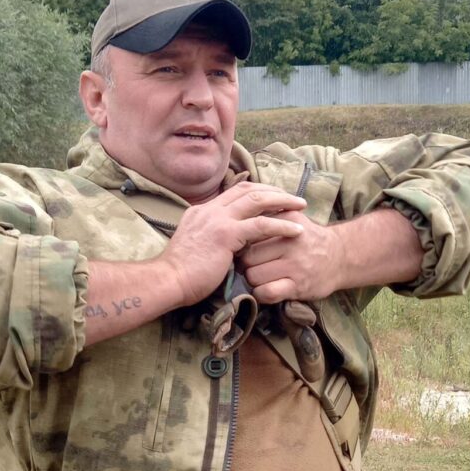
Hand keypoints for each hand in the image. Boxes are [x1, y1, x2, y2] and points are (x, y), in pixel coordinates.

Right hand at [158, 182, 307, 305]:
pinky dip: (281, 226)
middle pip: (248, 190)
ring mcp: (218, 219)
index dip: (257, 192)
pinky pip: (261, 225)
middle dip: (274, 191)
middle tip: (293, 198)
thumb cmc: (180, 273)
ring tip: (301, 207)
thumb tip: (224, 245)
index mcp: (202, 211)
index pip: (234, 193)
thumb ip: (209, 239)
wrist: (168, 280)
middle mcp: (210, 210)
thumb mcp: (194, 247)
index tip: (274, 198)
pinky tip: (296, 230)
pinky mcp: (226, 234)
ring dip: (283, 202)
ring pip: (257, 200)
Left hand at [237, 211, 343, 302]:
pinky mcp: (299, 286)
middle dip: (244, 264)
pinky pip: (267, 292)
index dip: (241, 243)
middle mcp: (291, 242)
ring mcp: (295, 265)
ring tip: (261, 277)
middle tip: (251, 266)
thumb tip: (237, 220)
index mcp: (286, 222)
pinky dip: (261, 294)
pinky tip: (266, 290)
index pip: (249, 233)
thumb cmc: (308, 237)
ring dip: (252, 280)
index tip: (244, 249)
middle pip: (247, 257)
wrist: (341, 256)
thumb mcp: (292, 217)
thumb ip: (268, 214)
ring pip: (253, 276)